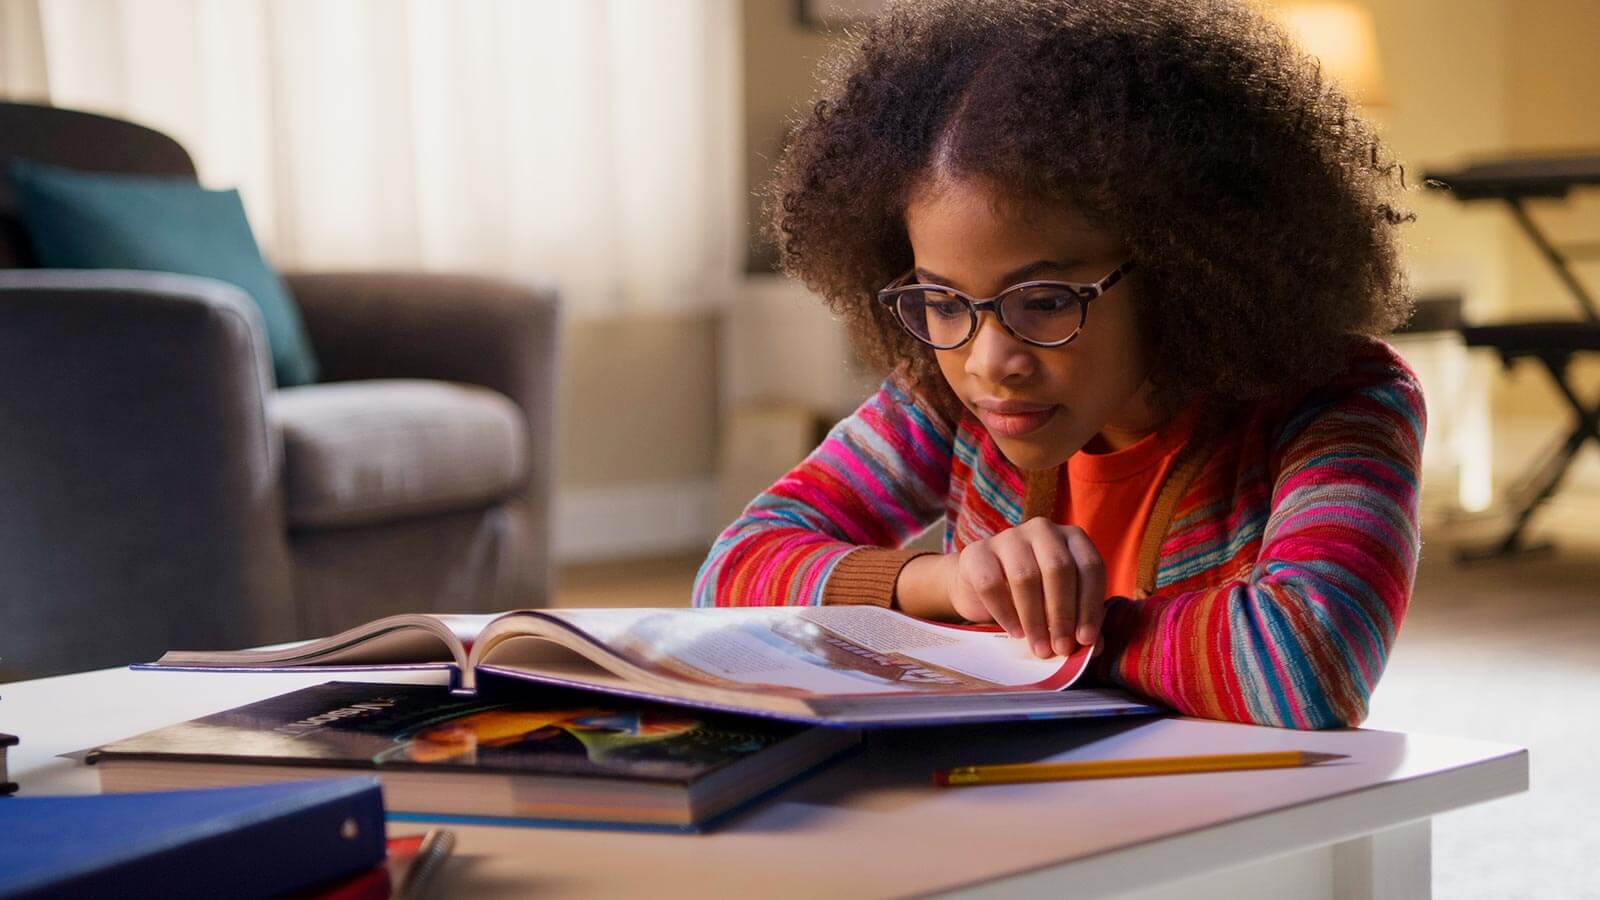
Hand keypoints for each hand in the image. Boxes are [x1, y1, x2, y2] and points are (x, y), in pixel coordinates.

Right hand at [947, 517, 1106, 658]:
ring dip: (1035, 619)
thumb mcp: (1060, 605)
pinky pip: (991, 584)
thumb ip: (1079, 621)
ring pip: (1026, 576)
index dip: (1090, 605)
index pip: (1089, 567)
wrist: (981, 584)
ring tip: (1039, 647)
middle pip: (1058, 568)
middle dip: (1062, 614)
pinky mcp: (976, 552)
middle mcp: (1042, 529)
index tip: (1086, 639)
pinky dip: (1005, 613)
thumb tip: (1096, 647)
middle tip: (1061, 647)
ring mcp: (1008, 537)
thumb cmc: (1032, 595)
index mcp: (1072, 538)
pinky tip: (1015, 632)